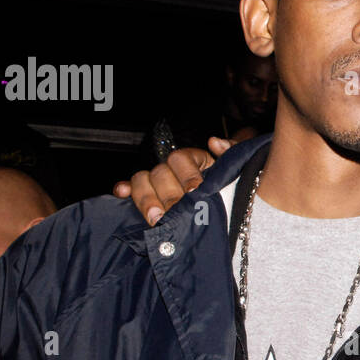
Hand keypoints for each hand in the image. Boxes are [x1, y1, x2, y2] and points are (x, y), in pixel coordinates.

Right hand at [112, 137, 231, 225]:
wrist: (231, 215)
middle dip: (168, 195)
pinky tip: (121, 194)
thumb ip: (231, 153)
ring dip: (146, 198)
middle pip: (160, 174)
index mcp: (193, 161)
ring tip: (155, 218)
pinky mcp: (147, 199)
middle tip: (175, 213)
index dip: (187, 174)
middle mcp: (172, 170)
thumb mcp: (238, 170)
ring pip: (142, 181)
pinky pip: (129, 189)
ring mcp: (157, 184)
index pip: (181, 159)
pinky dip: (124, 190)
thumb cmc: (232, 189)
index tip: (195, 191)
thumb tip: (214, 141)